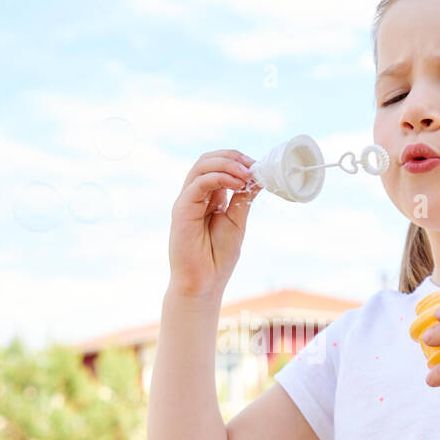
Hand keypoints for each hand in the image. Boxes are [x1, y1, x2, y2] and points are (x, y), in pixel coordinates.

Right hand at [168, 149, 261, 298]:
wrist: (204, 282)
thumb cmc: (218, 257)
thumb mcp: (237, 221)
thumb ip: (243, 198)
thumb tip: (258, 177)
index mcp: (208, 197)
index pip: (218, 165)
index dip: (237, 161)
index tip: (258, 167)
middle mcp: (195, 195)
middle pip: (208, 160)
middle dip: (232, 157)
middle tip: (253, 165)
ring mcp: (187, 201)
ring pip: (201, 166)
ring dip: (227, 164)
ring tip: (247, 173)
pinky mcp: (181, 209)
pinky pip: (199, 183)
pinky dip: (220, 177)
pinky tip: (237, 183)